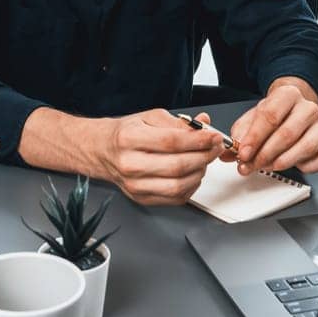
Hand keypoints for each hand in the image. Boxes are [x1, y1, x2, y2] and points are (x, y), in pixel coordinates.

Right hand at [95, 109, 225, 204]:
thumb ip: (178, 122)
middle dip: (204, 156)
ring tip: (204, 160)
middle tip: (215, 148)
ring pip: (179, 186)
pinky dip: (191, 187)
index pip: (172, 142)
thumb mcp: (149, 117)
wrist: (102, 151)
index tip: (214, 136)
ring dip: (200, 172)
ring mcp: (135, 186)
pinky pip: (175, 198)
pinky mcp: (142, 199)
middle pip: (177, 166)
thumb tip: (203, 125)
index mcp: (129, 139)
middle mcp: (130, 164)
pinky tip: (193, 174)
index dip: (198, 140)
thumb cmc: (126, 133)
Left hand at [228, 80, 317, 175]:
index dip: (254, 138)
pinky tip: (292, 165)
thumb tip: (229, 152)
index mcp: (288, 95)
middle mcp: (308, 108)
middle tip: (250, 165)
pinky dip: (306, 168)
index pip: (270, 116)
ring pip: (305, 148)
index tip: (243, 153)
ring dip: (282, 162)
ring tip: (266, 166)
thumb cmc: (273, 115)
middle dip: (264, 154)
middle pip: (287, 134)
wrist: (293, 108)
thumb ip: (240, 134)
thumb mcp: (252, 117)